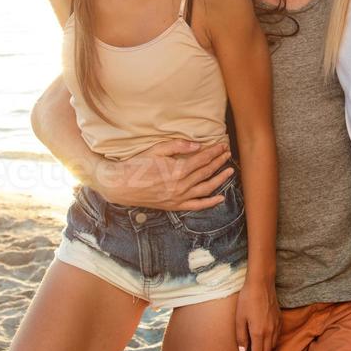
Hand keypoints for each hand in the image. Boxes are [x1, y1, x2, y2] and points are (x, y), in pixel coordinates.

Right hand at [93, 141, 232, 209]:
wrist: (121, 185)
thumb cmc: (137, 164)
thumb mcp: (157, 149)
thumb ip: (179, 146)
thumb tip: (198, 145)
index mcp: (178, 170)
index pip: (202, 159)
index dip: (214, 151)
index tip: (222, 145)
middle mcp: (181, 185)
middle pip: (206, 172)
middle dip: (219, 161)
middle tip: (227, 154)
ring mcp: (178, 197)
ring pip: (205, 188)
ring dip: (219, 179)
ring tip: (230, 171)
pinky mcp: (173, 205)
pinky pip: (196, 205)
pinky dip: (210, 203)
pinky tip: (220, 198)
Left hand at [234, 280, 279, 350]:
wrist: (261, 284)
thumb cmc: (247, 300)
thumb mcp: (239, 319)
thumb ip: (241, 337)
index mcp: (259, 333)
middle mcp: (270, 332)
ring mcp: (276, 326)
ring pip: (273, 346)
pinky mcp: (280, 320)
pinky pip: (277, 337)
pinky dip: (271, 343)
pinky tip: (264, 340)